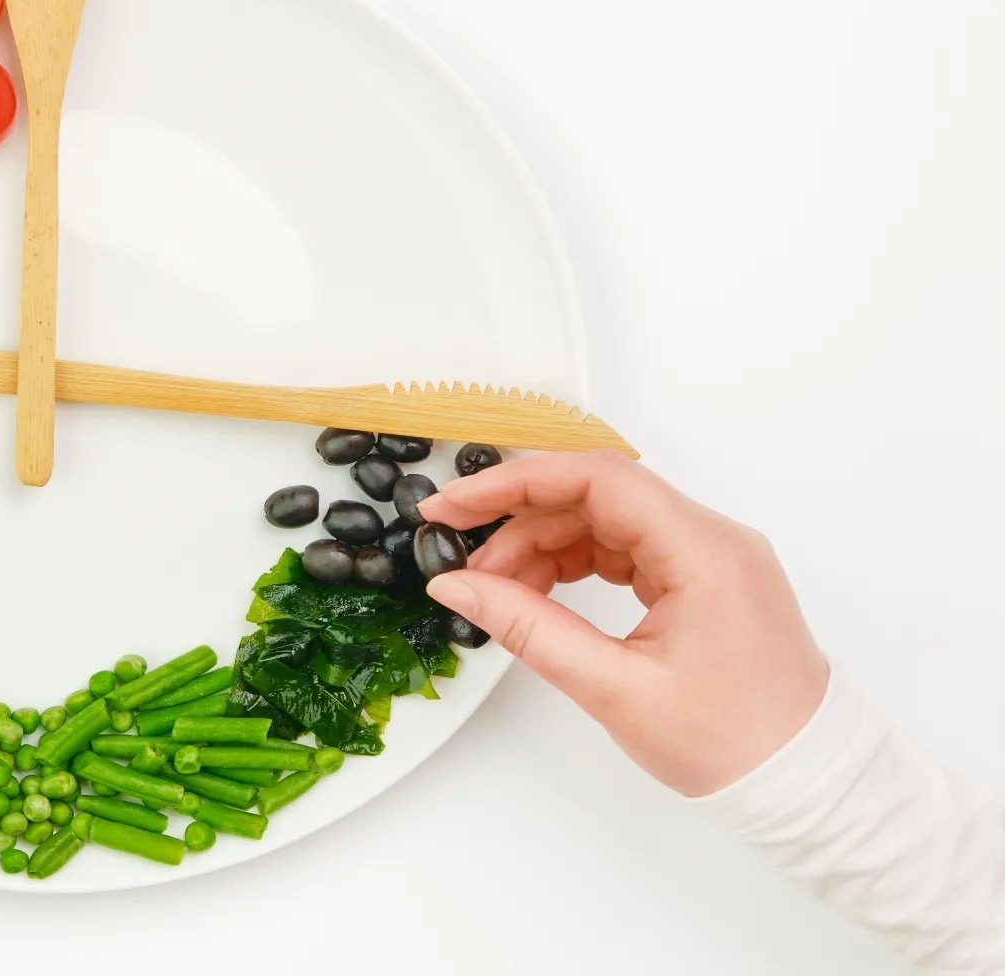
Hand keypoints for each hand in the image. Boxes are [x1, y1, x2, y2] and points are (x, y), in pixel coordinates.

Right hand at [418, 451, 828, 796]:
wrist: (808, 783)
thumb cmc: (729, 745)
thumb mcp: (615, 690)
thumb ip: (529, 629)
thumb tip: (456, 586)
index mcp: (703, 551)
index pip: (595, 478)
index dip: (513, 482)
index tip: (452, 505)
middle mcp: (712, 536)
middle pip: (595, 493)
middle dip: (519, 518)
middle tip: (459, 558)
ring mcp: (710, 555)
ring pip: (605, 519)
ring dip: (542, 544)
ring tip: (494, 590)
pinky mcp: (704, 579)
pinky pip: (626, 547)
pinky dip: (574, 562)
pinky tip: (536, 594)